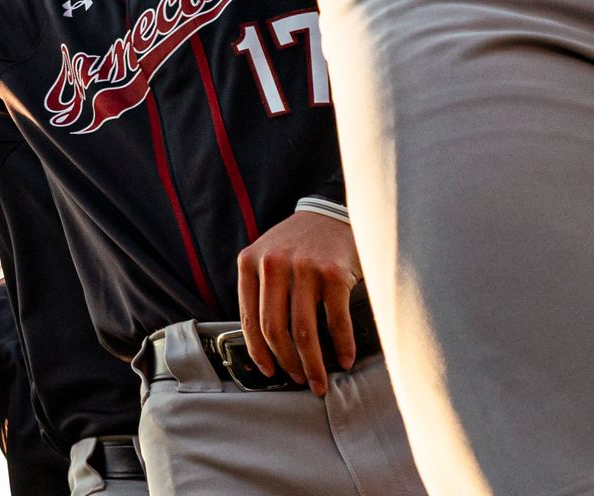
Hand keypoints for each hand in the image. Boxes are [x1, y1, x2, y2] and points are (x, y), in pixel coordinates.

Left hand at [235, 211, 362, 393]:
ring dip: (314, 364)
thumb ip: (261, 290)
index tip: (269, 371)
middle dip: (287, 363)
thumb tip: (264, 345)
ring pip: (304, 332)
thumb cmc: (299, 243)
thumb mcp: (268, 257)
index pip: (248, 319)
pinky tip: (344, 359)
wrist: (333, 212)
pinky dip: (342, 347)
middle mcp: (273, 265)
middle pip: (275, 330)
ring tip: (320, 380)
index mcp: (249, 263)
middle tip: (300, 380)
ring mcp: (304, 269)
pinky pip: (336, 322)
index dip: (258, 352)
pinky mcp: (334, 274)